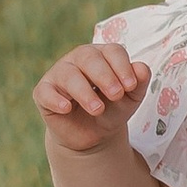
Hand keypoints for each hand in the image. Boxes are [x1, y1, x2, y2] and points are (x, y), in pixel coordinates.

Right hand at [34, 42, 149, 148]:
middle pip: (89, 57)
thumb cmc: (112, 110)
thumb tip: (142, 69)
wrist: (93, 136)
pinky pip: (45, 91)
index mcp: (102, 55)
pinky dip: (55, 99)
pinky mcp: (43, 92)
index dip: (122, 66)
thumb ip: (138, 83)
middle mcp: (79, 59)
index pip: (112, 51)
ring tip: (98, 109)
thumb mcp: (129, 99)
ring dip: (84, 91)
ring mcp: (59, 74)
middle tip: (116, 95)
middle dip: (105, 76)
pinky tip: (67, 108)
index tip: (131, 86)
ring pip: (68, 74)